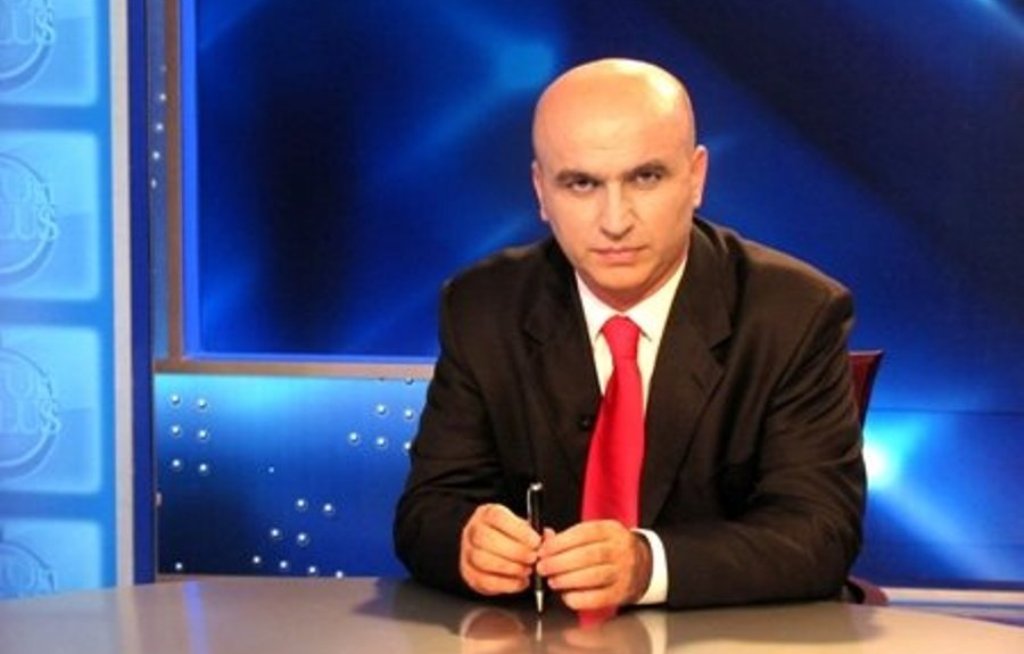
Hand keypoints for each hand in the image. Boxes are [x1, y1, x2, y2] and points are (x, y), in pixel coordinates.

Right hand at [460, 503, 540, 595]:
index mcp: (487, 514)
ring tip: (527, 570)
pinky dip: (506, 584)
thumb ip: (534, 531)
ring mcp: (467, 552)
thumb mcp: (520, 526)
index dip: (518, 530)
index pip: (498, 517)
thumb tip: (548, 537)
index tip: (536, 541)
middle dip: (515, 551)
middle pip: (487, 539)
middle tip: (533, 558)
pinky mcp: (469, 573)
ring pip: (483, 560)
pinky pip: (484, 580)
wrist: (486, 547)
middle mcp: (473, 530)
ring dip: (510, 568)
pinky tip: (521, 582)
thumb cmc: (507, 535)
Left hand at [536, 521, 651, 610]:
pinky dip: (580, 598)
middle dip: (560, 562)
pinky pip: (599, 598)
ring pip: (594, 576)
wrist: (644, 564)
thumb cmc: (611, 548)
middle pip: (588, 555)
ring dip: (568, 580)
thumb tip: (546, 538)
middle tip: (543, 567)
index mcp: (610, 530)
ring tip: (553, 581)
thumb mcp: (596, 533)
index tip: (544, 550)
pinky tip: (567, 596)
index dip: (561, 542)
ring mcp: (622, 572)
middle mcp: (619, 550)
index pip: (584, 533)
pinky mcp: (621, 592)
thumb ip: (570, 536)